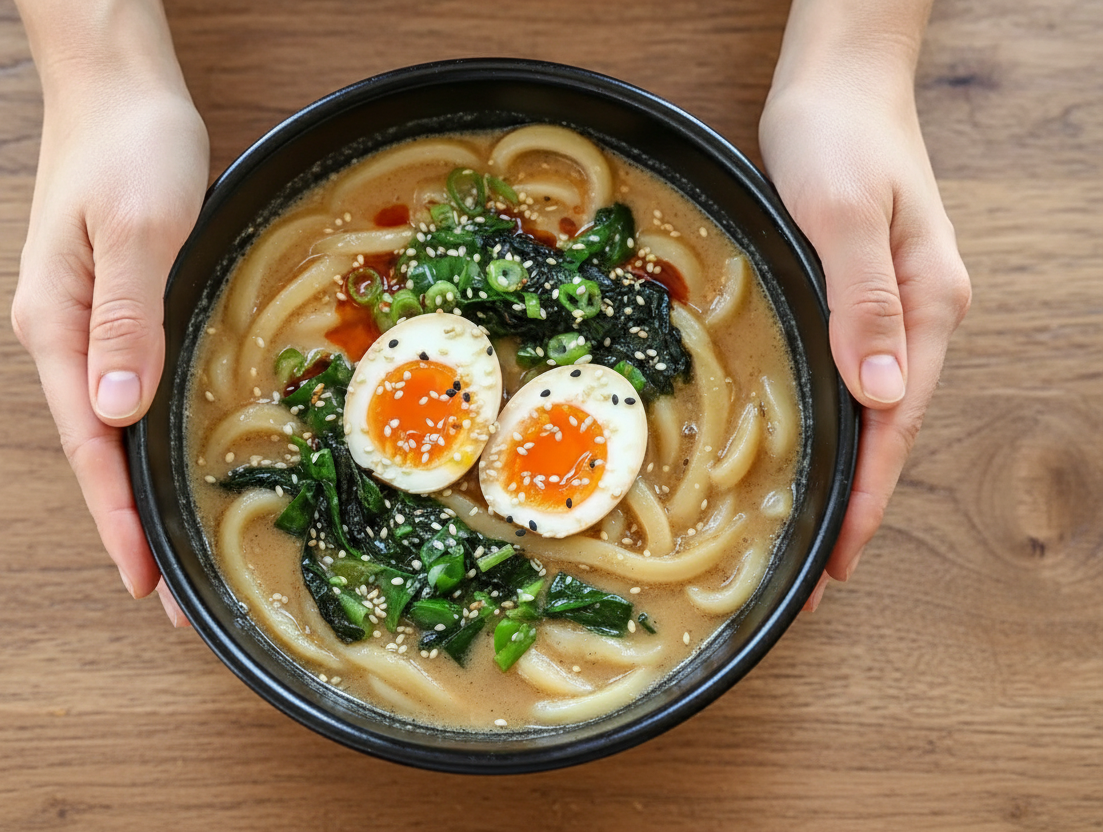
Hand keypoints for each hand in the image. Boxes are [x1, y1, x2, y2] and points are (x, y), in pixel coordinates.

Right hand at [12, 75, 207, 625]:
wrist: (118, 89)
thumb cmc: (129, 146)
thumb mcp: (139, 230)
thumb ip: (127, 319)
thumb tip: (115, 410)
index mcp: (59, 328)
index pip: (89, 448)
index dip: (117, 520)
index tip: (146, 585)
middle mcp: (64, 337)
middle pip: (97, 452)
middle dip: (131, 527)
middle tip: (176, 598)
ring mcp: (86, 325)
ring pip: (111, 429)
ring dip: (140, 491)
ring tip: (176, 552)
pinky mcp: (114, 309)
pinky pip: (128, 392)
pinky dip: (148, 441)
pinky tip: (171, 464)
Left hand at [759, 58, 970, 609]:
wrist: (839, 82)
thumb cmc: (838, 138)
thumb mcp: (843, 216)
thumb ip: (864, 304)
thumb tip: (879, 395)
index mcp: (923, 308)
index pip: (895, 425)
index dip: (868, 497)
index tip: (840, 559)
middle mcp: (917, 317)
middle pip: (889, 429)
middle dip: (859, 500)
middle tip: (816, 568)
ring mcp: (892, 307)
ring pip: (872, 409)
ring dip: (848, 467)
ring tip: (812, 525)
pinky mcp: (861, 294)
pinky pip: (852, 374)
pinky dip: (836, 420)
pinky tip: (814, 442)